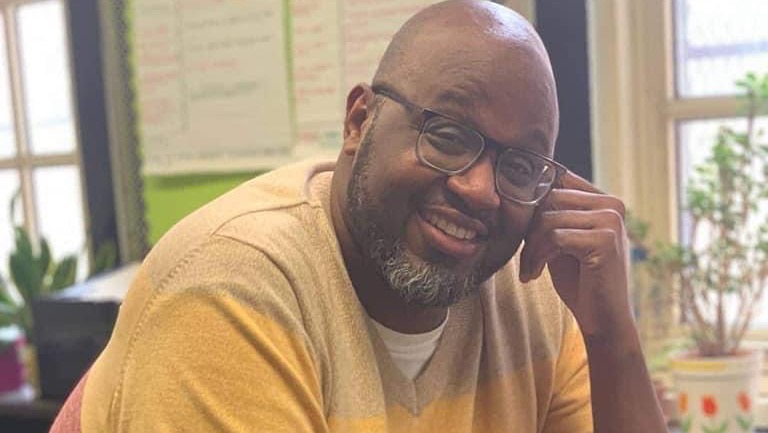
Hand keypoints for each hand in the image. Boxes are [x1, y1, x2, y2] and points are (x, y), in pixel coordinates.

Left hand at [519, 171, 632, 338]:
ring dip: (530, 247)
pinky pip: (554, 237)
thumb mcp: (561, 240)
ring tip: (529, 269)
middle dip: (529, 229)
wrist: (604, 320)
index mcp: (604, 200)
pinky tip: (534, 275)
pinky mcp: (604, 241)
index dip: (533, 202)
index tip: (521, 231)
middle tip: (525, 257)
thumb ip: (549, 215)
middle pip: (549, 198)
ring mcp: (611, 221)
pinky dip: (537, 257)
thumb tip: (518, 191)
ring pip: (547, 219)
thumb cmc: (580, 280)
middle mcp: (612, 205)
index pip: (558, 180)